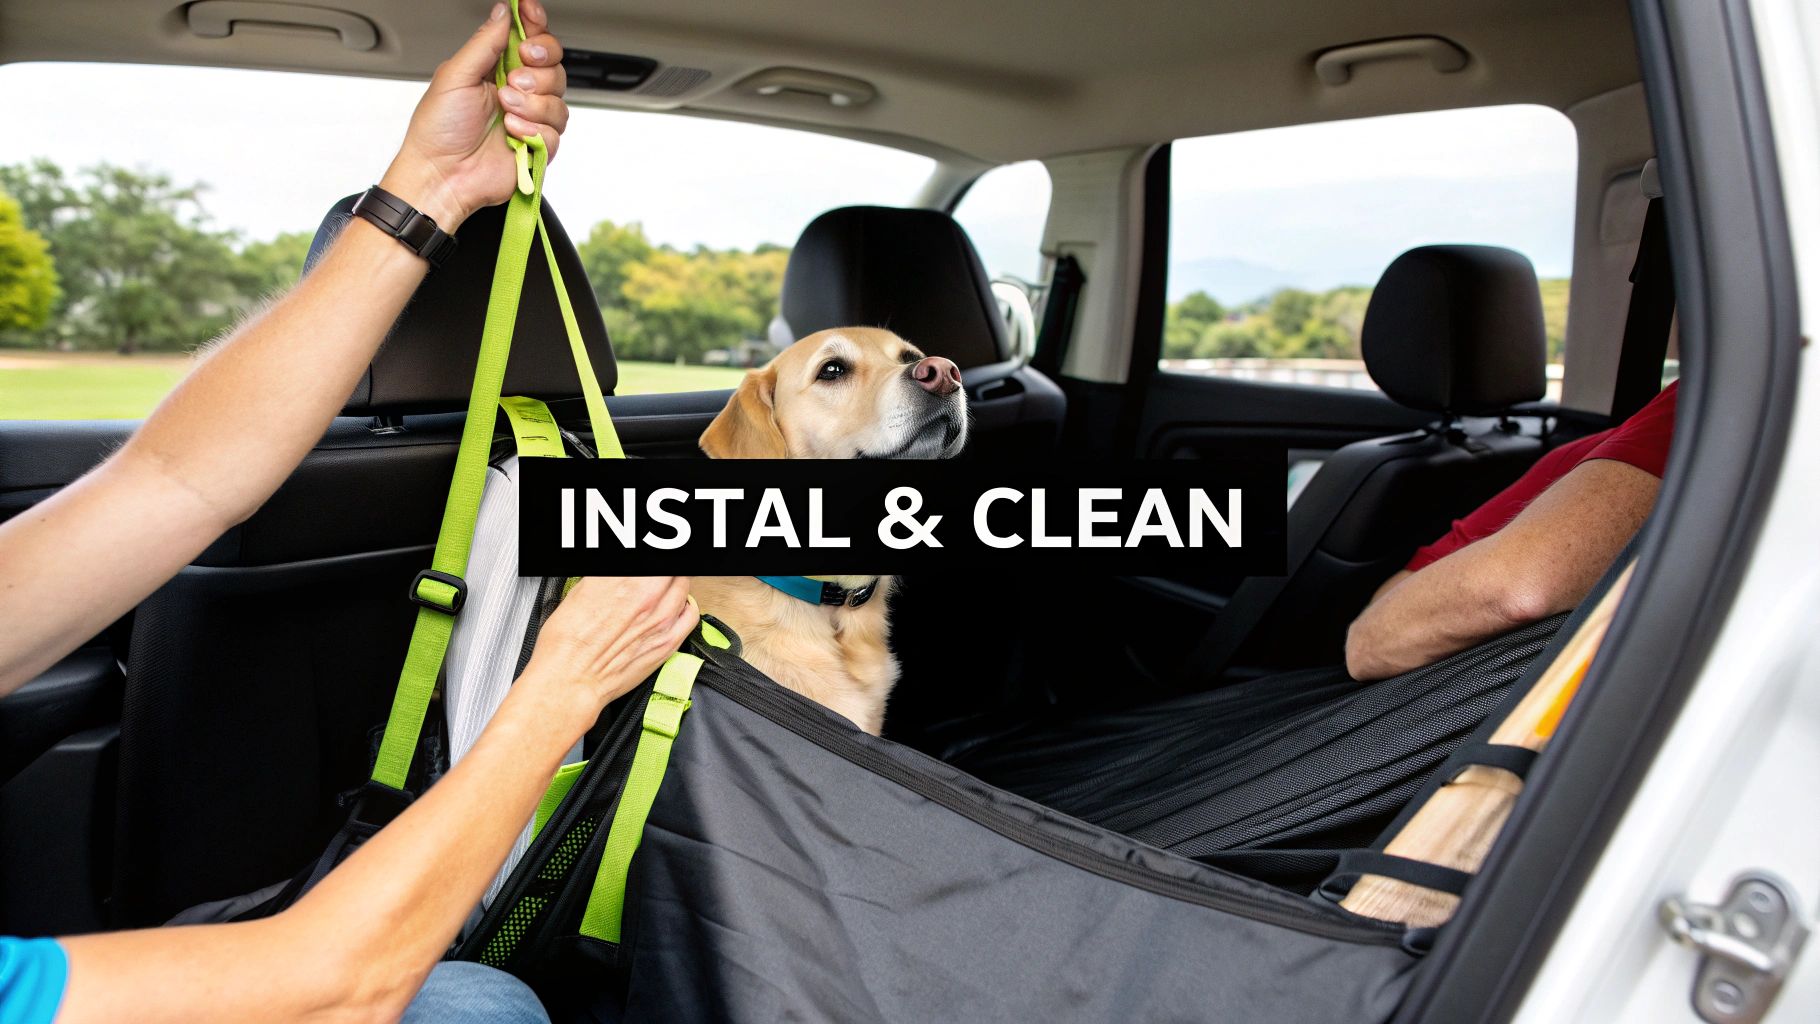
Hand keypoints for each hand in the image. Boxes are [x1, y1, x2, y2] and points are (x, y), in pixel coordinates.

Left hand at [378, 0, 568, 230]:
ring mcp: (530, 118)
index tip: (531, 12)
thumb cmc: (438, 130)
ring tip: (505, 111)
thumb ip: (484, 43)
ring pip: (558, 98)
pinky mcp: (539, 146)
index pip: (528, 38)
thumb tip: (503, 12)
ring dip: (531, 104)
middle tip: (515, 76)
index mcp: (496, 68)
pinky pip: (555, 131)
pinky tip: (511, 134)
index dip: (535, 23)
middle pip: (554, 64)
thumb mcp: (455, 75)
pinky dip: (533, 131)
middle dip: (539, 67)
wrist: (443, 175)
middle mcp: (517, 91)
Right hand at [519, 577, 698, 730]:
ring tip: (661, 586)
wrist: (571, 679)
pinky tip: (676, 606)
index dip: (645, 567)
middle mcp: (647, 594)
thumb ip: (610, 578)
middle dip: (659, 573)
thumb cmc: (567, 643)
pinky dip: (685, 604)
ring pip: (682, 583)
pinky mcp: (669, 641)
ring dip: (672, 582)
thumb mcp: (581, 592)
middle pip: (669, 569)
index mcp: (623, 578)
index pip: (651, 559)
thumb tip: (620, 575)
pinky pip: (691, 613)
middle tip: (650, 578)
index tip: (641, 573)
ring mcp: (662, 618)